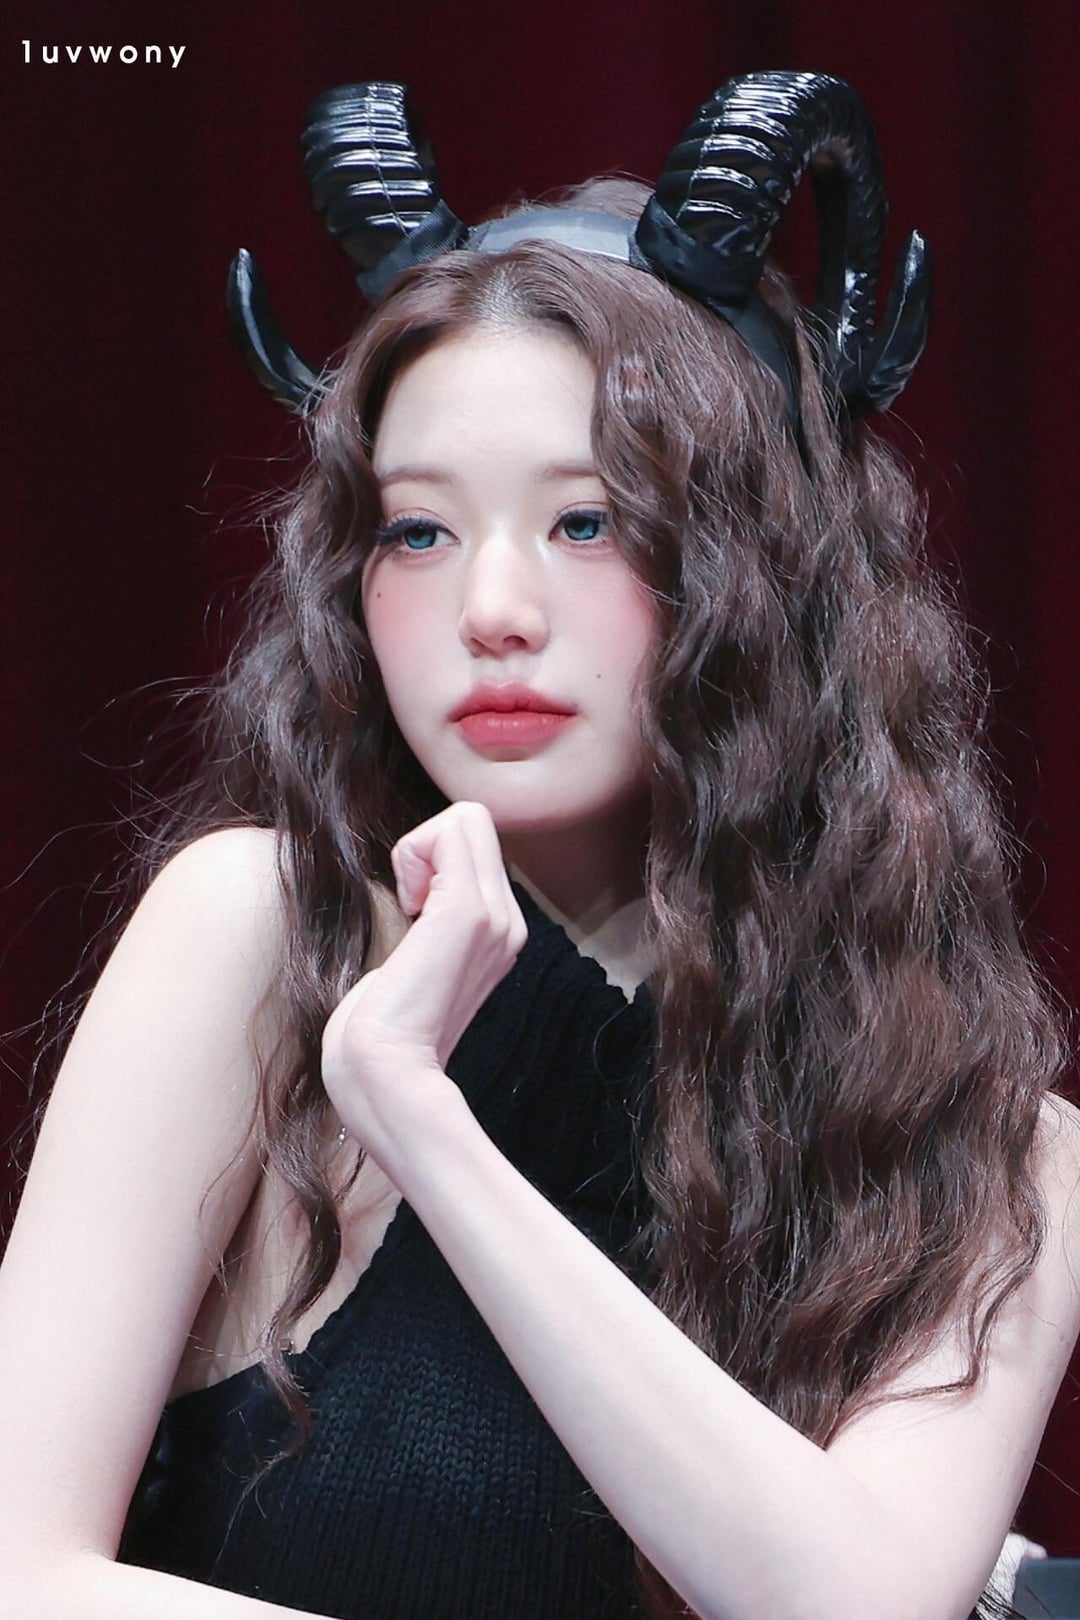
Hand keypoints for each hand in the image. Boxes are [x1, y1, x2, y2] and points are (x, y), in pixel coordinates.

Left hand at [321, 802, 526, 1162]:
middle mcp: (508, 923)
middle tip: (408, 904)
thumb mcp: (414, 965)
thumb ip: (426, 930)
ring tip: (410, 907)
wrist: (381, 1070)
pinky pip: (451, 830)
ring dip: (418, 850)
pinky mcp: (469, 914)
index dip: (432, 861)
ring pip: (466, 818)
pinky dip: (414, 852)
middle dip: (425, 847)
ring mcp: (496, 918)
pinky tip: (409, 906)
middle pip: (474, 822)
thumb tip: (414, 892)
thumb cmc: (379, 1027)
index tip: (412, 911)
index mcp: (498, 935)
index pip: (476, 845)